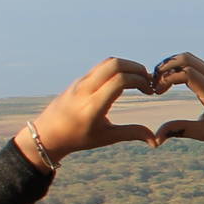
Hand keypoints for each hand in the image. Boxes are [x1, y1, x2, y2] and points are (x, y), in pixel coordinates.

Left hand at [17, 57, 156, 170]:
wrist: (47, 134)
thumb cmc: (78, 138)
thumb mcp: (106, 137)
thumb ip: (131, 133)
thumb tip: (155, 140)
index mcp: (93, 105)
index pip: (120, 80)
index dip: (140, 81)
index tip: (150, 92)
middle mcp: (86, 89)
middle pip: (114, 64)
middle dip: (137, 68)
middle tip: (148, 81)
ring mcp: (81, 82)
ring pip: (108, 62)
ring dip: (127, 66)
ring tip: (139, 80)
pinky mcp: (79, 80)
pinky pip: (101, 67)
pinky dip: (118, 69)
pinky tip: (125, 82)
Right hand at [151, 52, 203, 147]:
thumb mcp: (203, 133)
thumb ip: (180, 130)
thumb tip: (155, 139)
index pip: (187, 73)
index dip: (167, 79)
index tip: (157, 92)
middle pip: (186, 58)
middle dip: (165, 67)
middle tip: (153, 83)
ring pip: (190, 58)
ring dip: (171, 65)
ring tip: (159, 81)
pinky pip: (194, 63)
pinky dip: (179, 66)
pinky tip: (170, 81)